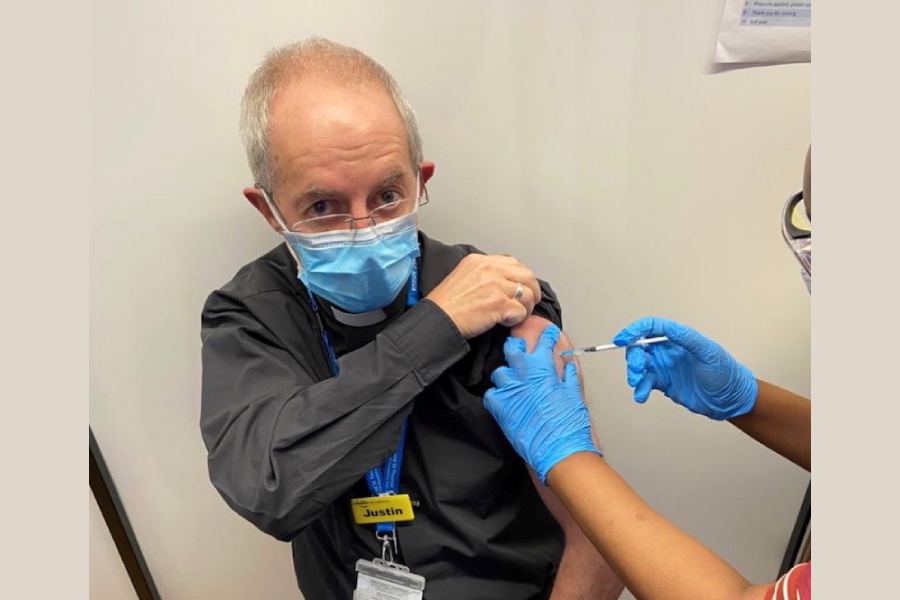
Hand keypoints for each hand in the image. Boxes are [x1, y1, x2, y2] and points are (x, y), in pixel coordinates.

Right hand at [426, 254, 541, 338]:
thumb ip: (484, 274)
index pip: (514, 263)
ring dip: (525, 307)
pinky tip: (503, 322)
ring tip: (513, 315)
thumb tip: (504, 281)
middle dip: (531, 291)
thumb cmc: (446, 304)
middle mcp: (490, 269)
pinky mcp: (499, 304)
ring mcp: (496, 286)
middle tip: (527, 303)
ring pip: (527, 294)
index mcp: (481, 261)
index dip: (521, 278)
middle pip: (527, 276)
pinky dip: (516, 319)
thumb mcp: (463, 275)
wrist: (438, 320)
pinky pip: (521, 311)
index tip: (520, 288)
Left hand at [484, 324, 599, 482]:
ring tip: (512, 380)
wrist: (559, 449)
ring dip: (506, 374)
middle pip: (513, 350)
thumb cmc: (569, 425)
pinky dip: (496, 395)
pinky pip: (491, 395)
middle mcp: (525, 378)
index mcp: (544, 371)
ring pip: (499, 372)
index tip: (546, 334)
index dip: (545, 336)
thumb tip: (568, 366)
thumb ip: (569, 377)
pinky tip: (503, 399)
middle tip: (519, 347)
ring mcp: (511, 392)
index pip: (543, 344)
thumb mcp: (574, 396)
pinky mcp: (501, 408)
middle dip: (515, 346)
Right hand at [613, 317, 757, 420]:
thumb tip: (667, 329)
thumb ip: (687, 339)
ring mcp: (665, 367)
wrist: (730, 401)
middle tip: (636, 370)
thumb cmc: (725, 373)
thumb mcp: (708, 352)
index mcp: (679, 338)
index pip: (651, 328)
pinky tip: (641, 396)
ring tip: (638, 384)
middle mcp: (669, 350)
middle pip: (640, 347)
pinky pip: (645, 383)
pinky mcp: (664, 383)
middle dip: (633, 357)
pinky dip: (640, 389)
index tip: (622, 339)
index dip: (634, 331)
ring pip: (640, 365)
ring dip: (634, 373)